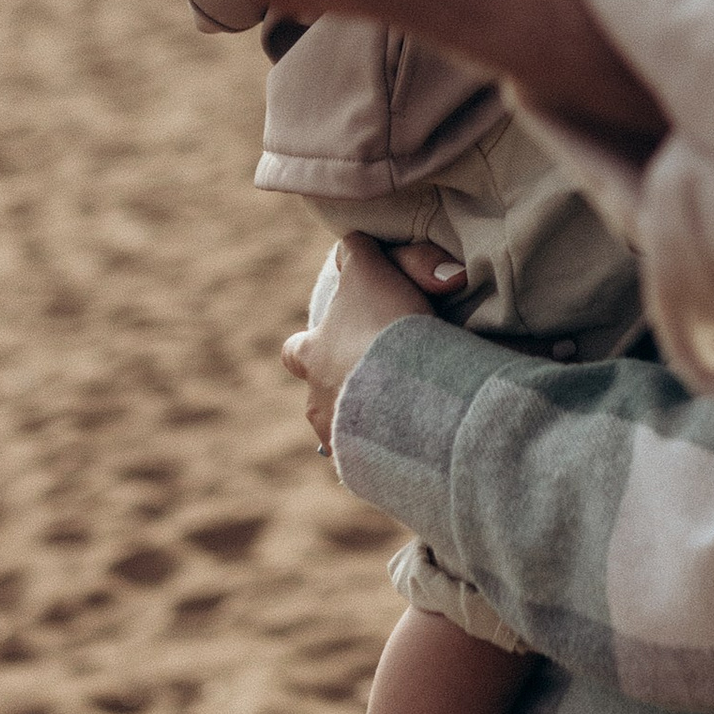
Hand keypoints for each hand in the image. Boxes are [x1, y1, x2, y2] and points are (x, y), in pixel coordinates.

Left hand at [284, 236, 467, 455]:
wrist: (409, 392)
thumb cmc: (385, 328)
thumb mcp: (370, 271)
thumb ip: (358, 255)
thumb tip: (350, 243)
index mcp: (312, 356)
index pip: (296, 350)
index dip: (310, 345)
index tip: (325, 343)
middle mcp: (318, 401)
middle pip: (320, 397)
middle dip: (341, 392)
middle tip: (374, 384)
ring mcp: (341, 439)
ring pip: (349, 431)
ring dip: (368, 423)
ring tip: (405, 416)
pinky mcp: (370, 469)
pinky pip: (378, 461)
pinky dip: (393, 452)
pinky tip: (417, 443)